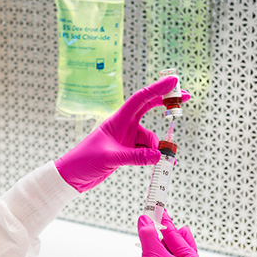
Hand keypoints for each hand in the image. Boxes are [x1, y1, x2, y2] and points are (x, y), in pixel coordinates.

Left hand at [54, 76, 189, 191]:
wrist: (72, 176)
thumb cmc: (84, 161)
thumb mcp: (110, 158)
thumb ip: (135, 157)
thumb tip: (158, 156)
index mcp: (117, 120)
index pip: (140, 99)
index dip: (157, 89)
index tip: (174, 81)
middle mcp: (123, 126)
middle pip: (148, 108)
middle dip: (165, 104)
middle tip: (184, 100)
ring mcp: (125, 138)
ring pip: (149, 138)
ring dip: (155, 147)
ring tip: (156, 160)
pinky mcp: (126, 150)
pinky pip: (145, 150)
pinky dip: (151, 156)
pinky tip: (154, 164)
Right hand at [133, 210, 205, 256]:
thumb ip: (148, 236)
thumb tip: (144, 220)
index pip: (177, 235)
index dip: (164, 222)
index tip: (156, 209)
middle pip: (176, 240)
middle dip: (163, 232)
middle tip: (150, 220)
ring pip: (168, 248)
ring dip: (157, 242)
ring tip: (145, 237)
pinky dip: (155, 251)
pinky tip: (146, 249)